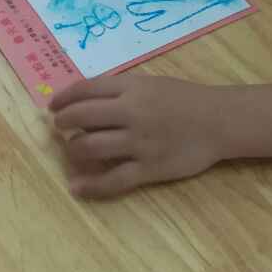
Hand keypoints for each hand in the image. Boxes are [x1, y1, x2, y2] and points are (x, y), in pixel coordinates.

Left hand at [50, 75, 226, 198]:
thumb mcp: (150, 83)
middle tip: (58, 127)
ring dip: (74, 149)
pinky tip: (76, 188)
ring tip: (73, 149)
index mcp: (131, 89)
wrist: (219, 121)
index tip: (53, 105)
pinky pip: (114, 180)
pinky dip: (91, 186)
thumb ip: (120, 90)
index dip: (64, 97)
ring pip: (91, 147)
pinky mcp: (149, 168)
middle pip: (82, 116)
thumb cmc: (184, 99)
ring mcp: (139, 142)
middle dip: (63, 122)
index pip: (86, 89)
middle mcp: (131, 113)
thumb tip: (85, 99)